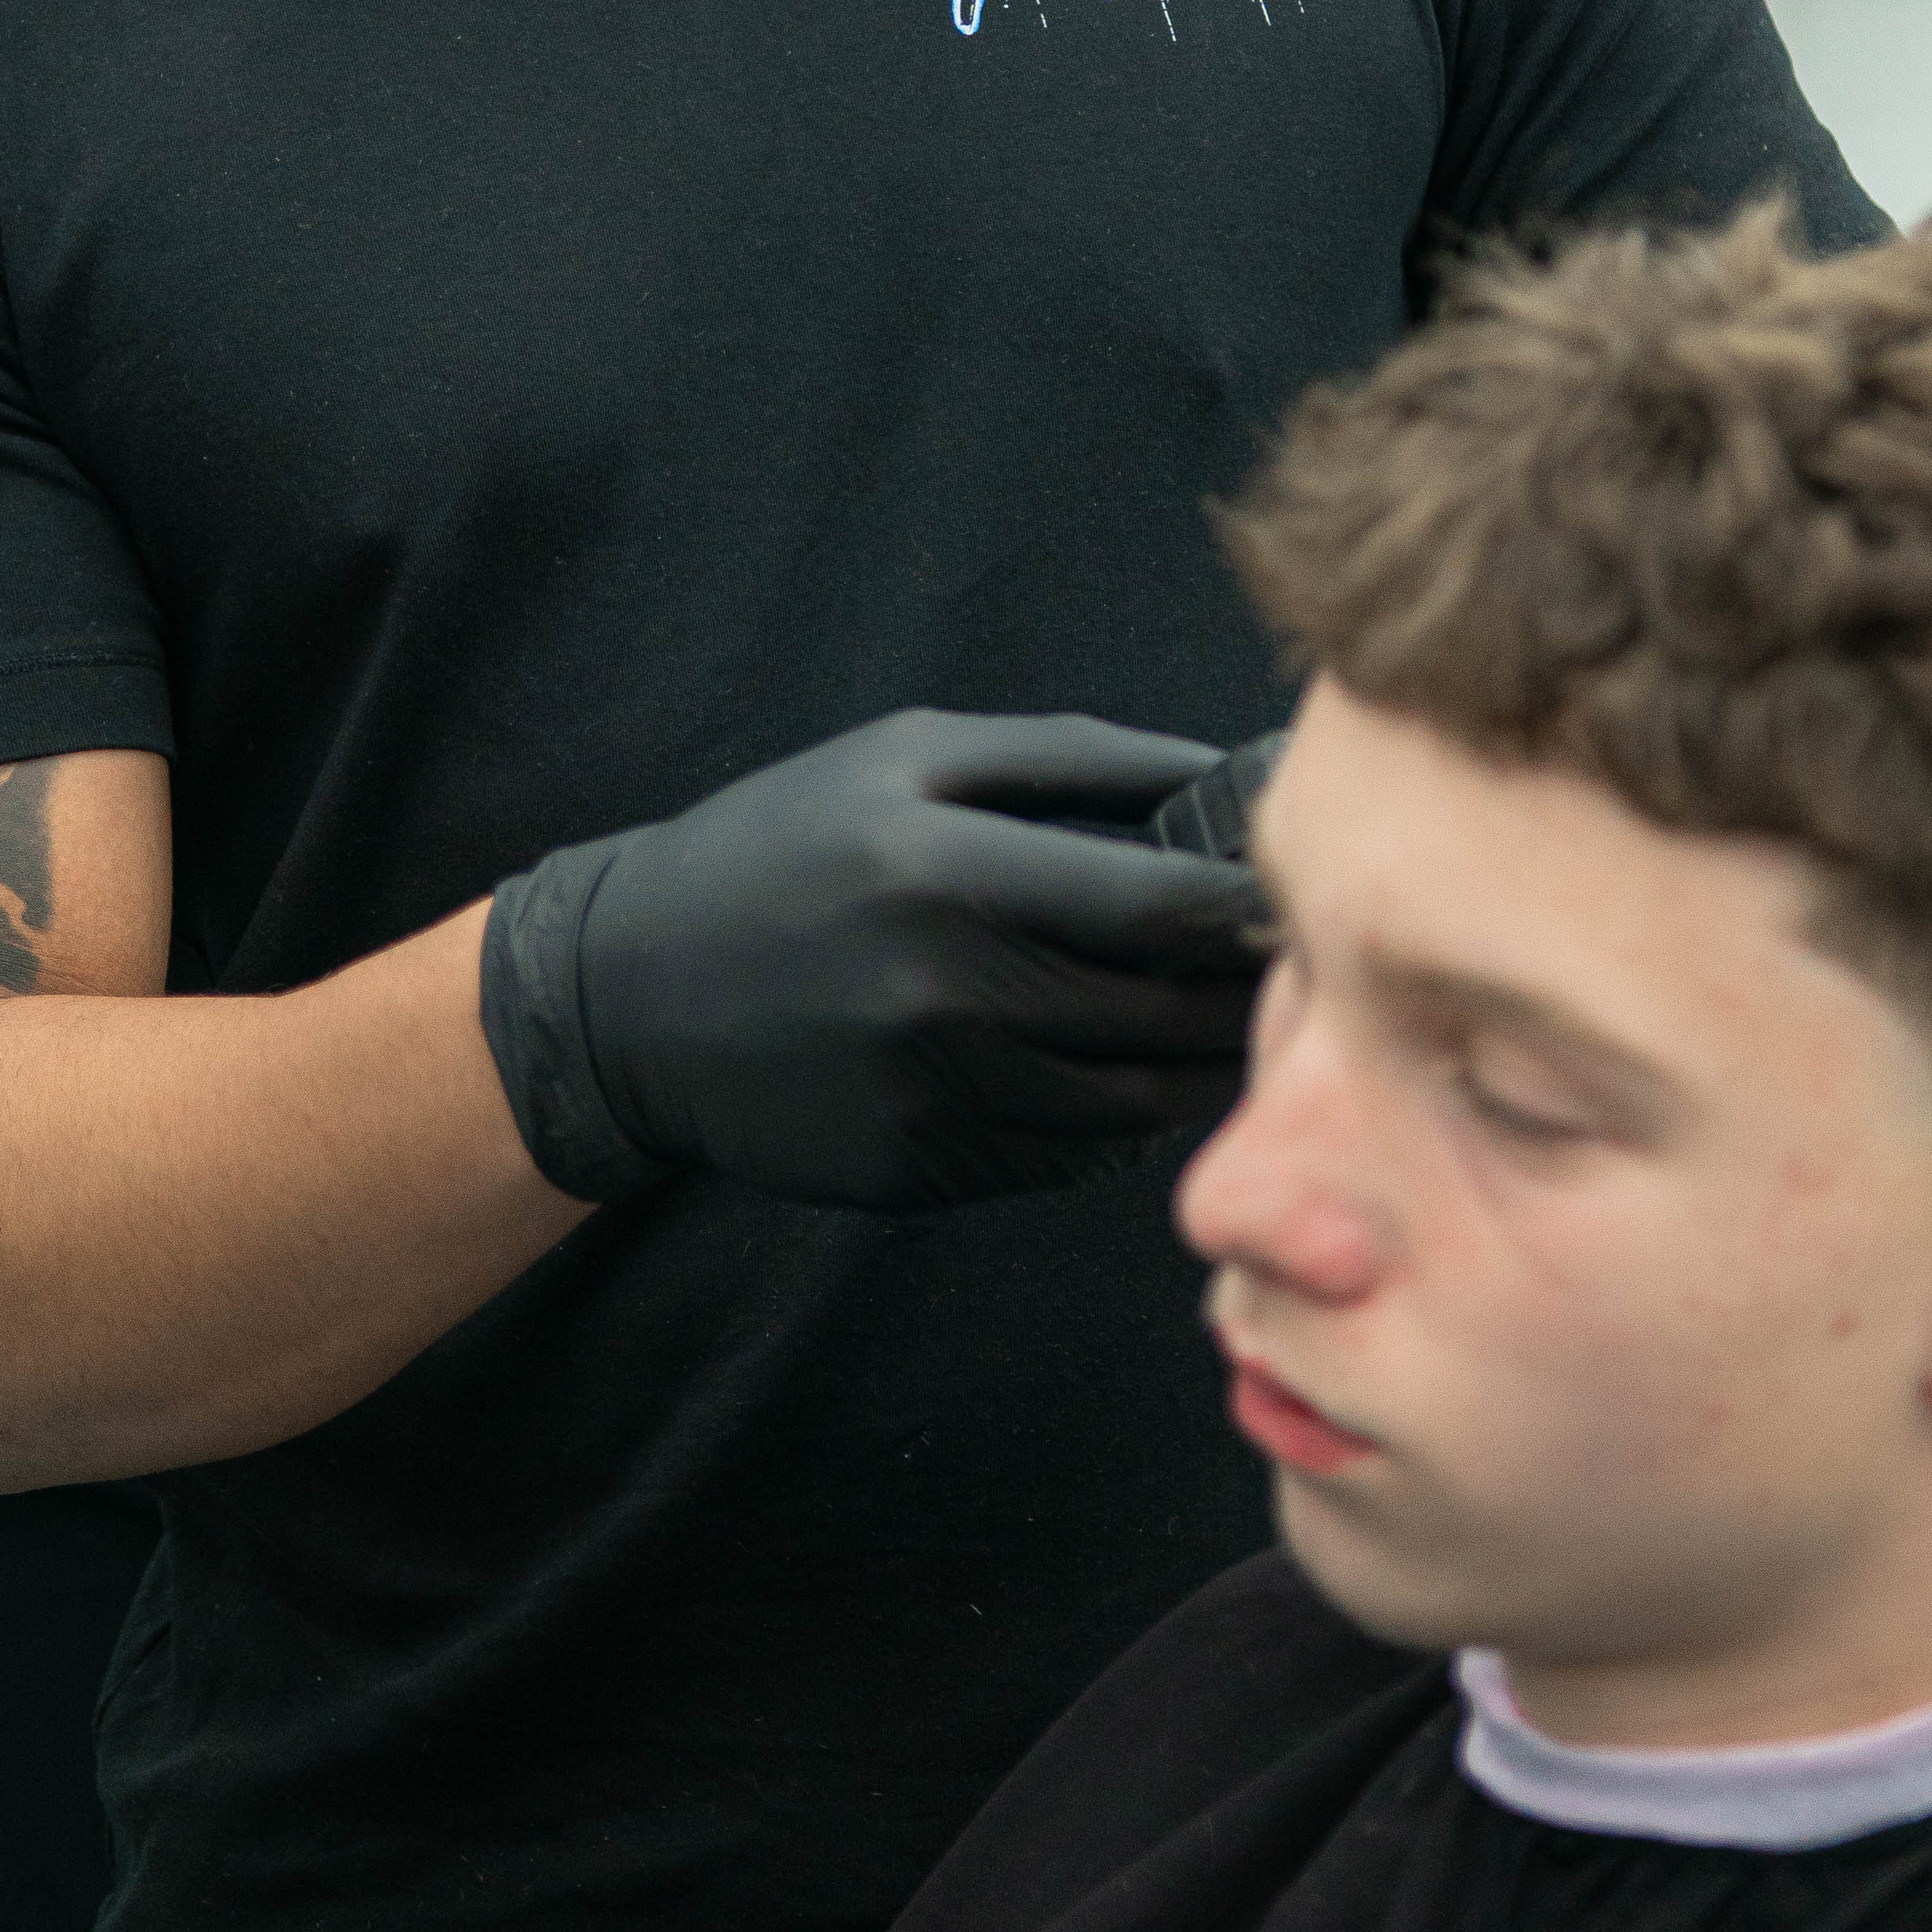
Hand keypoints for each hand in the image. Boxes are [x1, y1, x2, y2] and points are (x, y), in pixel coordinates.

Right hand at [481, 711, 1266, 1210]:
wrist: (631, 995)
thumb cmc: (785, 845)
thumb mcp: (907, 759)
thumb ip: (1070, 758)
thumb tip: (1216, 772)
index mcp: (949, 872)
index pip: (1160, 905)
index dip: (1251, 905)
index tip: (1299, 892)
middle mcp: (948, 997)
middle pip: (1163, 1013)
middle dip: (1246, 994)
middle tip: (1300, 970)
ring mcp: (934, 1100)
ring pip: (1134, 1104)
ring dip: (1198, 1066)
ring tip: (1235, 1024)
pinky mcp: (920, 1173)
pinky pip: (1067, 1157)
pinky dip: (1118, 1119)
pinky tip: (1130, 1072)